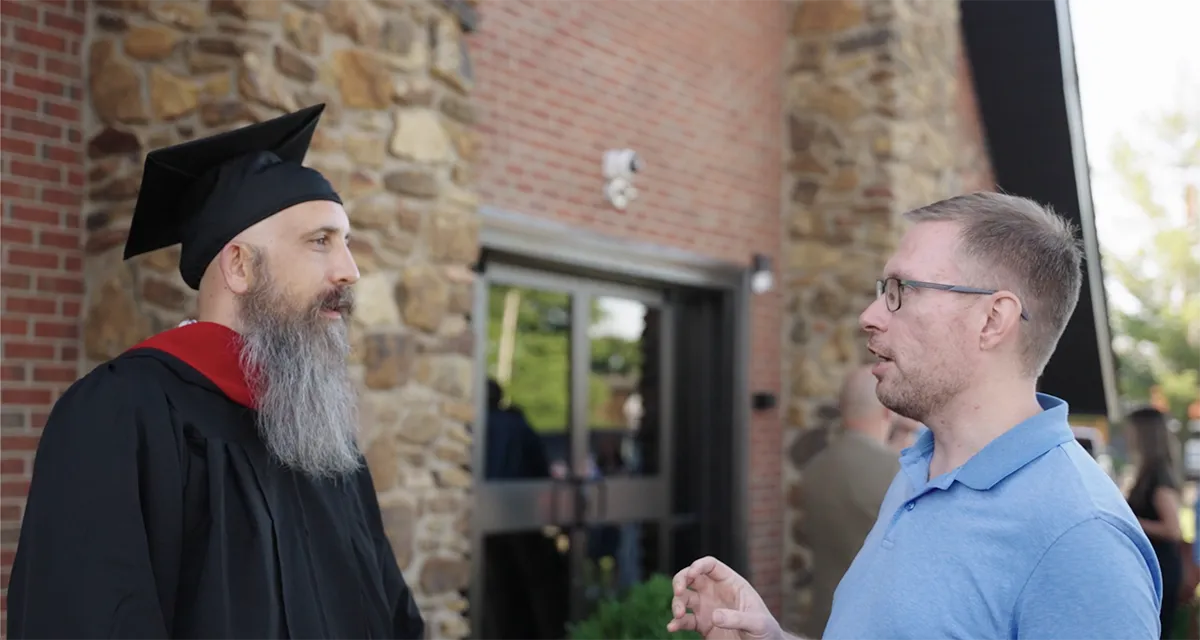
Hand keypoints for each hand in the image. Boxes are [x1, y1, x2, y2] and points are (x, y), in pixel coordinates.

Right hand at [666, 556, 782, 639]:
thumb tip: (714, 616)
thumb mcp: (757, 623)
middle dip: (681, 580)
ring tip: (678, 614)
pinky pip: (684, 620)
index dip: (699, 565)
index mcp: (731, 583)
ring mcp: (707, 607)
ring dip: (676, 602)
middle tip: (678, 591)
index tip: (692, 573)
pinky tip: (672, 627)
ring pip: (684, 597)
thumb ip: (737, 618)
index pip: (711, 566)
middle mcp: (715, 592)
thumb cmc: (765, 631)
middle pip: (691, 577)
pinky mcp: (702, 624)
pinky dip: (676, 623)